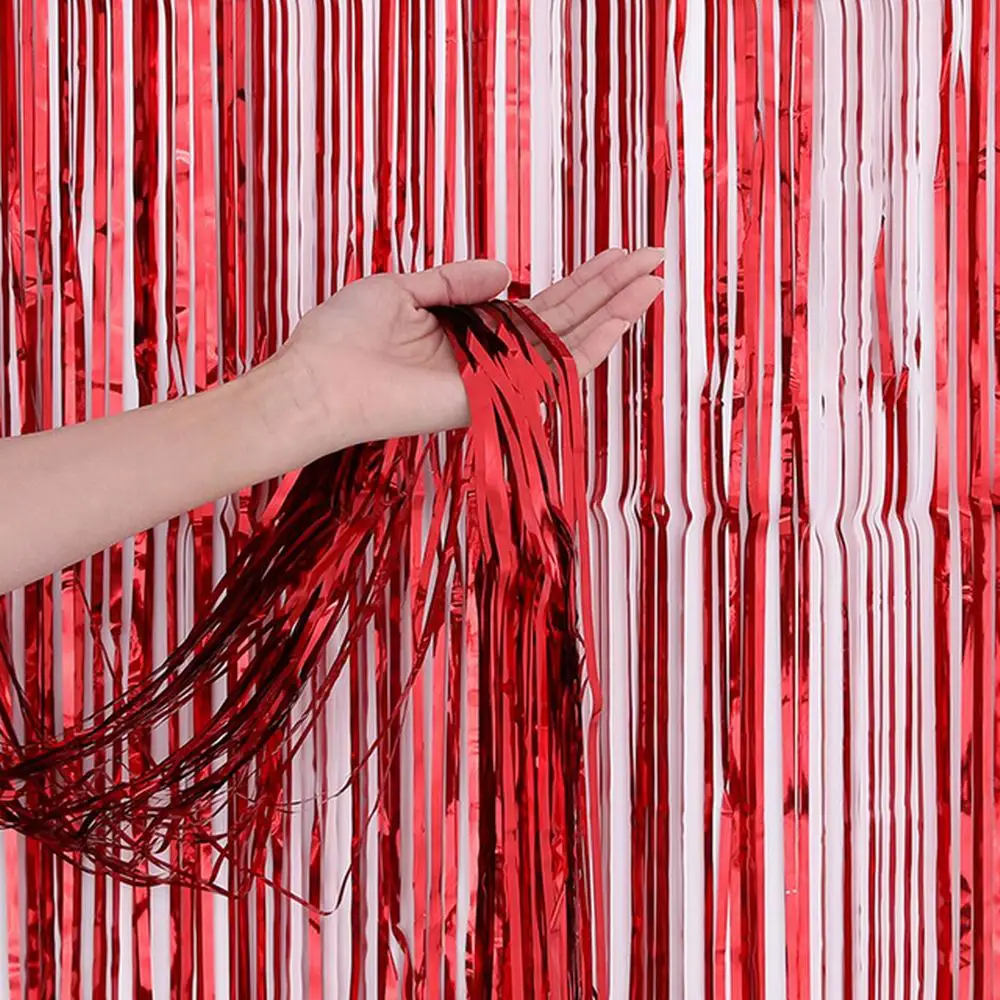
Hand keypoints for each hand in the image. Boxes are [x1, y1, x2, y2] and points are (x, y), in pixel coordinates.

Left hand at [269, 248, 663, 450]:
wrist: (317, 379)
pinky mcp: (497, 392)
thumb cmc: (344, 338)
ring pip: (572, 339)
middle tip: (655, 256)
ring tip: (656, 274)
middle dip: (611, 288)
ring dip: (617, 307)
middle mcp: (492, 358)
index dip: (581, 280)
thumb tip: (508, 271)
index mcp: (471, 333)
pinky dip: (596, 339)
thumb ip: (456, 280)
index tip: (616, 254)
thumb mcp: (403, 288)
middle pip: (566, 319)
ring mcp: (499, 377)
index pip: (540, 305)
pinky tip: (627, 313)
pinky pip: (557, 366)